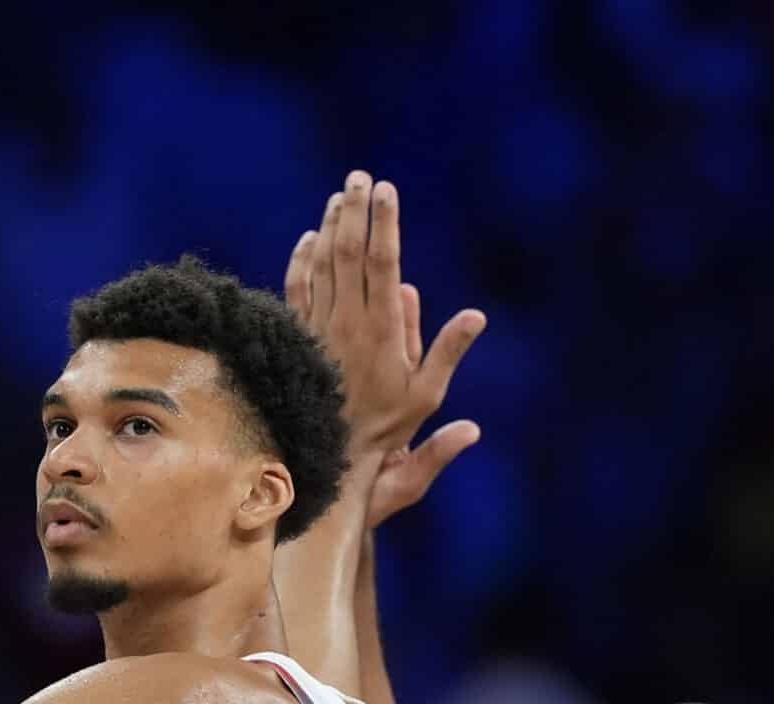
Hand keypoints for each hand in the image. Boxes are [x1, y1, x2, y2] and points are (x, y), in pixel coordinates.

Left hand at [284, 172, 485, 507]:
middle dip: (354, 210)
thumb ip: (447, 350)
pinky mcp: (303, 338)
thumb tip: (476, 316)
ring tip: (339, 197)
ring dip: (329, 227)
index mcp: (382, 330)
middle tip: (360, 178)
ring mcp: (321, 328)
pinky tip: (307, 239)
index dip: (384, 223)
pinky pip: (297, 290)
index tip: (387, 191)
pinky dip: (301, 261)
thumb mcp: (428, 394)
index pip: (382, 263)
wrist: (336, 455)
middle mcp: (347, 322)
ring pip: (321, 265)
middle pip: (347, 253)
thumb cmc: (389, 427)